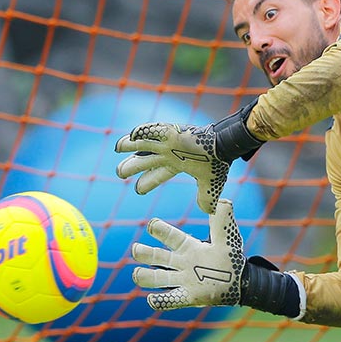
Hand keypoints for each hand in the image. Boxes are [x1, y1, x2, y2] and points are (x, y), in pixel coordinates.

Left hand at [115, 101, 261, 213]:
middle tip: (120, 173)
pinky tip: (131, 135)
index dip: (147, 182)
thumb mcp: (210, 184)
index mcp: (177, 164)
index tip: (137, 190)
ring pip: (143, 144)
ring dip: (129, 146)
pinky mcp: (170, 131)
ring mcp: (168, 141)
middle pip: (146, 160)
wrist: (223, 145)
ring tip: (117, 148)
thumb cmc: (217, 162)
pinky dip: (141, 132)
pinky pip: (151, 130)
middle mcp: (169, 152)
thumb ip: (206, 197)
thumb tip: (209, 211)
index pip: (158, 174)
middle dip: (132, 167)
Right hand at [131, 198, 244, 309]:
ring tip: (137, 274)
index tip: (152, 225)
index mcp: (188, 246)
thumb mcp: (227, 238)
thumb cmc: (230, 258)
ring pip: (156, 279)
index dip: (160, 230)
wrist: (241, 281)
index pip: (169, 236)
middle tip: (137, 250)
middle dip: (144, 253)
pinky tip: (152, 299)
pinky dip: (160, 301)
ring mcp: (183, 280)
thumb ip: (222, 221)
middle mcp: (181, 262)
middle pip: (156, 256)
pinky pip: (169, 300)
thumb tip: (224, 200)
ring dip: (145, 277)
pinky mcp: (188, 297)